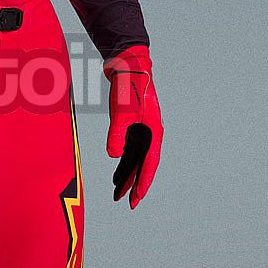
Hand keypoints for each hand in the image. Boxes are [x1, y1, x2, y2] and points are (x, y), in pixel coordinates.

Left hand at [104, 45, 162, 208]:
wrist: (128, 64)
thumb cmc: (128, 86)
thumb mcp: (121, 111)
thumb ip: (117, 134)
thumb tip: (114, 156)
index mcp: (153, 131)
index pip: (149, 164)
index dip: (143, 183)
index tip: (136, 199)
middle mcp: (150, 132)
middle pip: (143, 165)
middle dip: (135, 184)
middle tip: (128, 203)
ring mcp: (142, 128)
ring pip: (136, 158)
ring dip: (127, 174)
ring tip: (118, 192)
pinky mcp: (133, 124)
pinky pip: (130, 149)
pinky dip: (123, 161)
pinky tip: (116, 170)